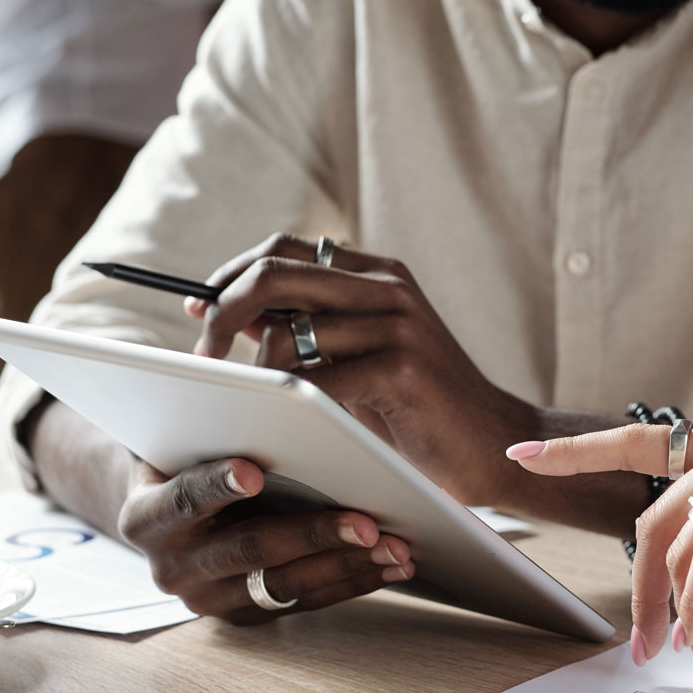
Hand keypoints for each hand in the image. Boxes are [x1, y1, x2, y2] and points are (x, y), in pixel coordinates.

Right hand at [118, 455, 413, 624]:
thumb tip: (252, 390)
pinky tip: (392, 565)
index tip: (254, 471)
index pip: (184, 498)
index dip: (217, 484)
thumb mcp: (183, 440)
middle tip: (366, 522)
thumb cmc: (187, 457)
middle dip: (313, 535)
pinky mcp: (246, 617)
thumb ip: (208, 427)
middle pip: (249, 550)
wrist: (169, 515)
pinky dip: (353, 582)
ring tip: (397, 547)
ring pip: (285, 586)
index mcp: (146, 518)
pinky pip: (305, 603)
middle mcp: (173, 569)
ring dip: (347, 565)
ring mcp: (210, 599)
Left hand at [186, 233, 535, 505]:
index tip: (198, 312)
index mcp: (377, 273)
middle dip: (222, 312)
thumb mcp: (358, 355)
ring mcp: (398, 324)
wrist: (494, 444)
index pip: (282, 249)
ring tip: (254, 406)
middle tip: (203, 357)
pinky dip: (288, 405)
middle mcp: (387, 287)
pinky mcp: (403, 368)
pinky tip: (286, 426)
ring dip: (255, 374)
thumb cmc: (417, 408)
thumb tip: (224, 310)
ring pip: (286, 331)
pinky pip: (315, 381)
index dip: (230, 277)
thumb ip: (306, 326)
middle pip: (273, 273)